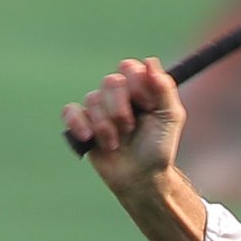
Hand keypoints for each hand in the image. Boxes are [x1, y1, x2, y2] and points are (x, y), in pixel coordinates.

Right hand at [63, 56, 183, 190]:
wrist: (141, 178)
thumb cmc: (158, 148)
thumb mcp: (170, 118)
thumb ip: (164, 88)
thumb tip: (150, 61)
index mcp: (139, 89)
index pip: (129, 68)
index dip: (136, 86)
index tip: (147, 107)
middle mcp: (118, 95)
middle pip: (110, 82)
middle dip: (121, 109)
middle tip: (131, 129)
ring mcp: (99, 109)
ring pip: (92, 99)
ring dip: (106, 126)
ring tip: (116, 144)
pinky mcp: (82, 124)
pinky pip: (70, 111)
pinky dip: (78, 123)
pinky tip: (89, 137)